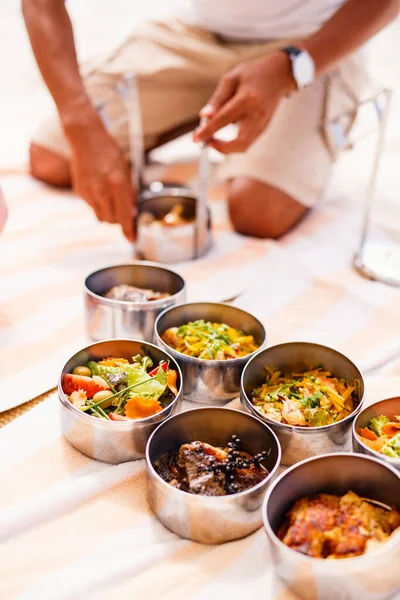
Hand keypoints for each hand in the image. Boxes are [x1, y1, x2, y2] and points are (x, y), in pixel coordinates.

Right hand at [64, 106, 135, 241]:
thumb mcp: (126, 170)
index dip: (128, 230)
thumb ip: (129, 193)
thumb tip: (132, 213)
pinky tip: (100, 190)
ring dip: (108, 213)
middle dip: (119, 219)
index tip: (132, 239)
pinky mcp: (80, 192)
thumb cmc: (110, 153)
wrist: (86, 139)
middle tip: (123, 211)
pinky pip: (92, 207)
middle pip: (112, 220)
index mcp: (118, 183)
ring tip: (111, 199)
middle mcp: (102, 190)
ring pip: (101, 217)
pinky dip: (99, 204)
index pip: (124, 216)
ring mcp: (89, 192)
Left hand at [193, 52, 294, 153]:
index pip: (224, 119)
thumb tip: (204, 116)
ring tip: (212, 138)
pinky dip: (233, 143)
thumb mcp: (231, 78)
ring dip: (226, 147)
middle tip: (206, 142)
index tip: (195, 139)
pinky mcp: (264, 128)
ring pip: (243, 146)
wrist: (279, 75)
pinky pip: (247, 142)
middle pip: (239, 143)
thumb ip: (218, 99)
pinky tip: (223, 135)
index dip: (208, 131)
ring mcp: (263, 124)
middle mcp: (257, 115)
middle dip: (221, 148)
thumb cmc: (252, 73)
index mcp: (247, 99)